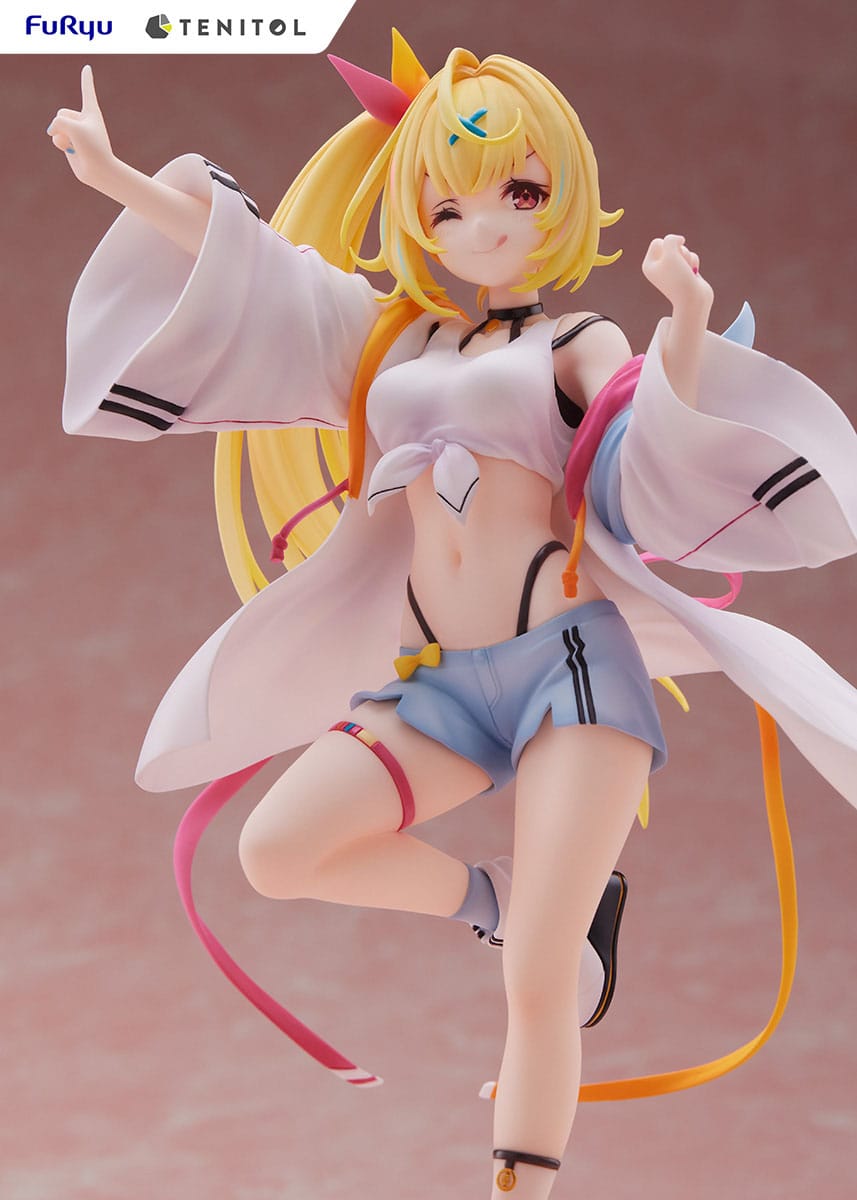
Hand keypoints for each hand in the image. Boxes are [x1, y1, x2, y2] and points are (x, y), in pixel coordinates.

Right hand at [47, 65, 115, 190]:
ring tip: (77, 146)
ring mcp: (76, 131)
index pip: (87, 90)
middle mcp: (84, 119)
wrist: (99, 171)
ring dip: (63, 137)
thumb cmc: (92, 147)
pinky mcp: (70, 142)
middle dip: (65, 126)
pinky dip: (61, 144)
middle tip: (80, 138)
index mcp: (92, 111)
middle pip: (62, 113)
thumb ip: (57, 122)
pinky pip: (56, 137)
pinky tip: (71, 151)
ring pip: (56, 126)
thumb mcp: (72, 127)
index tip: (87, 68)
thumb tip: (52, 132)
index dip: (86, 79)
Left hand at [642, 234, 712, 313]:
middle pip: (671, 244)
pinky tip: (693, 273)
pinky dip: (693, 262)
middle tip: (679, 267)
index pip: (658, 242)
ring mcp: (672, 270)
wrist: (693, 300)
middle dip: (679, 252)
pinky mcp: (685, 271)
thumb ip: (670, 240)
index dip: (668, 248)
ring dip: (687, 257)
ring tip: (686, 271)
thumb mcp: (670, 253)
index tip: (670, 262)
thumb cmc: (678, 278)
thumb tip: (680, 241)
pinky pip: (691, 256)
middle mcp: (658, 268)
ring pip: (682, 249)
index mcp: (649, 265)